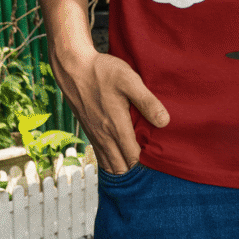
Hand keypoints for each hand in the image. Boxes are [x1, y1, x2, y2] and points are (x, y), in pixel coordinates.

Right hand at [51, 49, 168, 174]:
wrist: (73, 68)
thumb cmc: (102, 72)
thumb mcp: (130, 81)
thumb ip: (147, 102)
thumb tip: (164, 122)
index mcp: (116, 127)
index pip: (134, 158)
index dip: (147, 163)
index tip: (160, 159)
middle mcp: (104, 136)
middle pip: (121, 167)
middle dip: (136, 170)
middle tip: (152, 165)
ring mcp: (95, 135)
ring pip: (109, 164)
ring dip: (123, 167)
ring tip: (138, 164)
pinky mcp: (89, 131)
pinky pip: (100, 156)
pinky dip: (111, 161)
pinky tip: (120, 156)